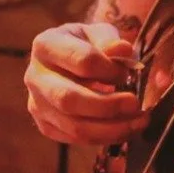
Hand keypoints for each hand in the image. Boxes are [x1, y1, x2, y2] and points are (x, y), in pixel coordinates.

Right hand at [24, 21, 145, 144]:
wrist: (70, 62)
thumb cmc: (88, 44)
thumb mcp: (100, 33)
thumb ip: (110, 40)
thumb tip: (123, 50)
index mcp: (46, 45)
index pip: (81, 60)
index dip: (110, 70)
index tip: (127, 73)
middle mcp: (34, 76)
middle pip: (69, 99)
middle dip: (108, 106)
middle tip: (136, 104)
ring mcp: (37, 104)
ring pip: (73, 126)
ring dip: (112, 128)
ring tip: (139, 121)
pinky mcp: (46, 125)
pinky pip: (75, 139)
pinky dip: (105, 137)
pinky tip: (126, 129)